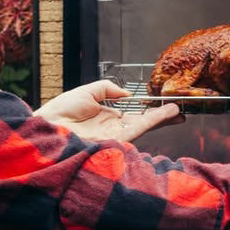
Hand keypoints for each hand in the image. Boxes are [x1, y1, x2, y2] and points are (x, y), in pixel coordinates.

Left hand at [34, 81, 181, 142]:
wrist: (47, 127)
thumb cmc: (60, 112)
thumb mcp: (87, 92)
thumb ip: (108, 88)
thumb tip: (128, 93)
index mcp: (108, 118)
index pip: (135, 114)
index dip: (150, 109)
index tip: (166, 104)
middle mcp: (114, 129)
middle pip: (144, 122)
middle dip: (162, 117)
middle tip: (181, 111)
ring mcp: (115, 136)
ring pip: (144, 126)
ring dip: (162, 119)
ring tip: (178, 111)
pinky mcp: (114, 140)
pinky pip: (137, 130)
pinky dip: (152, 122)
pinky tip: (164, 115)